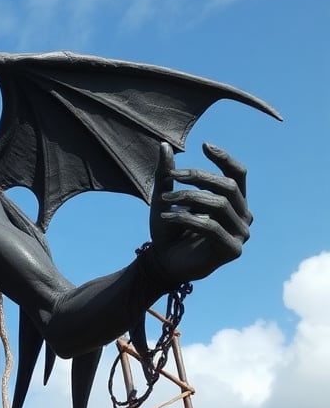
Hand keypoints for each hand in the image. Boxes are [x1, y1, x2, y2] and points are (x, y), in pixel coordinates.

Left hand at [148, 142, 251, 282]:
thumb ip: (167, 174)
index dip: (225, 159)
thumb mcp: (165, 197)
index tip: (204, 145)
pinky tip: (166, 216)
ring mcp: (241, 234)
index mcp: (234, 202)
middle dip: (198, 178)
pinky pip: (211, 227)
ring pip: (219, 204)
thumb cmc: (168, 230)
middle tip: (171, 177)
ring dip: (188, 198)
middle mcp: (243, 216)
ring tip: (163, 200)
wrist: (163, 262)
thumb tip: (164, 146)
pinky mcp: (232, 250)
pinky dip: (185, 218)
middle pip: (228, 186)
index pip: (238, 174)